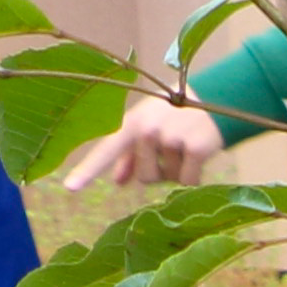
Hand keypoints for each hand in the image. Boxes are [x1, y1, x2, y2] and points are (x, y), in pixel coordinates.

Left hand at [61, 97, 222, 189]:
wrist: (217, 98)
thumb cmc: (176, 114)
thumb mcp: (149, 126)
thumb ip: (131, 154)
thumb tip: (118, 181)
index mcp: (132, 124)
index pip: (107, 151)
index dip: (88, 171)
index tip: (70, 188)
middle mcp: (148, 130)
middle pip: (144, 177)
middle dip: (159, 171)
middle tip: (173, 149)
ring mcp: (171, 138)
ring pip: (168, 180)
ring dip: (179, 170)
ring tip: (187, 146)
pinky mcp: (194, 148)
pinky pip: (187, 181)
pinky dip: (194, 176)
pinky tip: (199, 156)